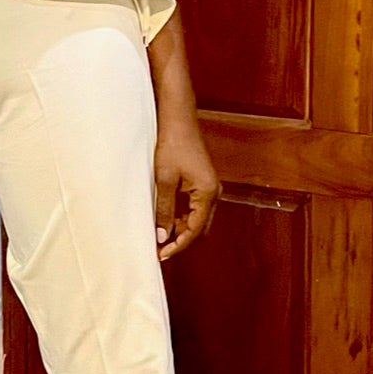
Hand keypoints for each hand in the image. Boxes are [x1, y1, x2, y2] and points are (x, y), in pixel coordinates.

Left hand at [153, 109, 218, 261]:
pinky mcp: (202, 181)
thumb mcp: (164, 179)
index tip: (161, 255)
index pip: (194, 230)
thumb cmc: (172, 143)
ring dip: (180, 228)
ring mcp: (209, 187)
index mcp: (208, 193)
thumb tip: (162, 235)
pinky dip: (182, 216)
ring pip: (197, 218)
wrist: (178, 118)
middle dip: (180, 240)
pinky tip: (166, 218)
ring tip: (159, 235)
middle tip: (159, 249)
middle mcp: (213, 192)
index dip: (177, 245)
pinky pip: (195, 207)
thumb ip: (164, 209)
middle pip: (199, 228)